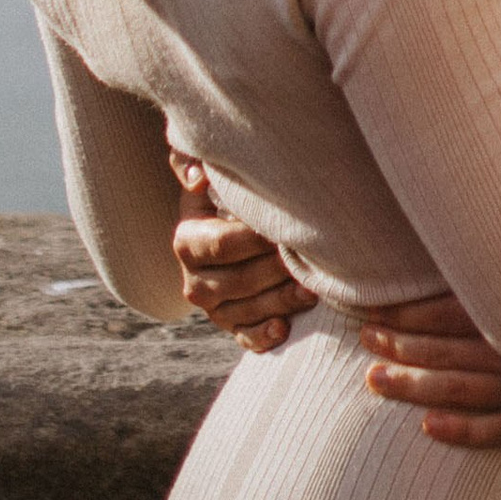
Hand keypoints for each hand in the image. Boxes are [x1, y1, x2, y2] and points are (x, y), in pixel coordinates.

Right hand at [169, 146, 314, 347]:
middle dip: (277, 270)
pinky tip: (284, 328)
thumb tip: (197, 178)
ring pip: (247, 311)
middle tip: (313, 258)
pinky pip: (246, 338)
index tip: (287, 227)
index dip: (255, 238)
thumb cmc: (224, 193)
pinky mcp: (231, 325)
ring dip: (281, 302)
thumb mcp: (209, 174)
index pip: (222, 244)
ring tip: (313, 289)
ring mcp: (212, 308)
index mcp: (187, 241)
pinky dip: (264, 337)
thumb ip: (193, 161)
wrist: (224, 229)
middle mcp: (194, 281)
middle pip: (239, 281)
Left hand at [361, 311, 500, 448]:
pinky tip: (430, 428)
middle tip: (360, 341)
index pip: (450, 306)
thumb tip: (485, 214)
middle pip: (448, 348)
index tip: (369, 307)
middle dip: (399, 345)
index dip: (407, 310)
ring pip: (465, 390)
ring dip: (416, 385)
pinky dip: (466, 432)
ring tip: (374, 380)